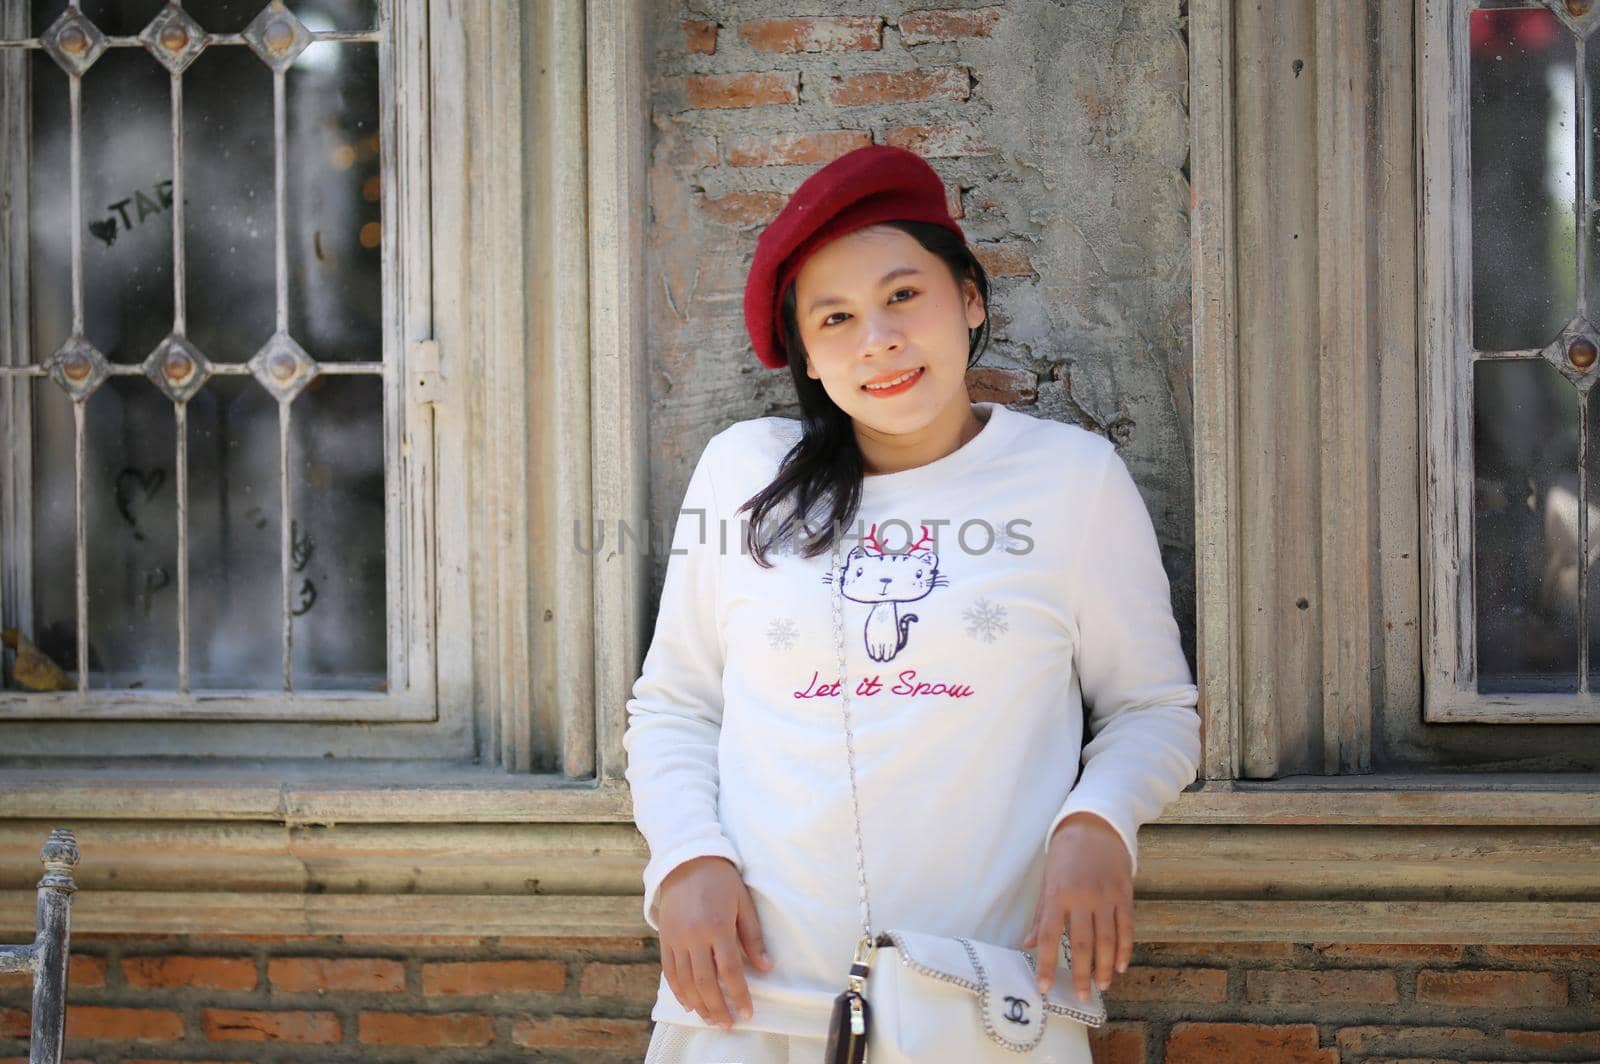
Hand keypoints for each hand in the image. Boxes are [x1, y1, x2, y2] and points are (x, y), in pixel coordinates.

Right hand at [656, 855, 773, 1029]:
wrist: (686, 859)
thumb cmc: (721, 879)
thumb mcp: (743, 903)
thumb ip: (753, 936)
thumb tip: (766, 967)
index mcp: (717, 926)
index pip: (729, 970)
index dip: (738, 995)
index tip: (747, 1012)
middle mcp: (694, 936)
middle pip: (705, 982)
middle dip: (717, 1007)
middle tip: (727, 1024)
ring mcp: (676, 938)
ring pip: (685, 981)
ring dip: (698, 1004)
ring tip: (710, 1019)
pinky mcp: (664, 938)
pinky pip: (669, 971)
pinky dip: (678, 990)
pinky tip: (688, 1003)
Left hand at [1022, 812, 1132, 1003]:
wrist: (1095, 826)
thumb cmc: (1065, 854)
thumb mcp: (1047, 881)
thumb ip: (1041, 915)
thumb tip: (1029, 944)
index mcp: (1057, 895)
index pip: (1050, 937)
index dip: (1047, 965)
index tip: (1045, 988)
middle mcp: (1082, 898)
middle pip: (1083, 944)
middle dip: (1082, 975)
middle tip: (1081, 996)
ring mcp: (1106, 897)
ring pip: (1108, 941)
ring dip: (1105, 967)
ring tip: (1101, 986)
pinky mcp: (1124, 894)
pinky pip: (1127, 928)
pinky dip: (1125, 950)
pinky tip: (1119, 965)